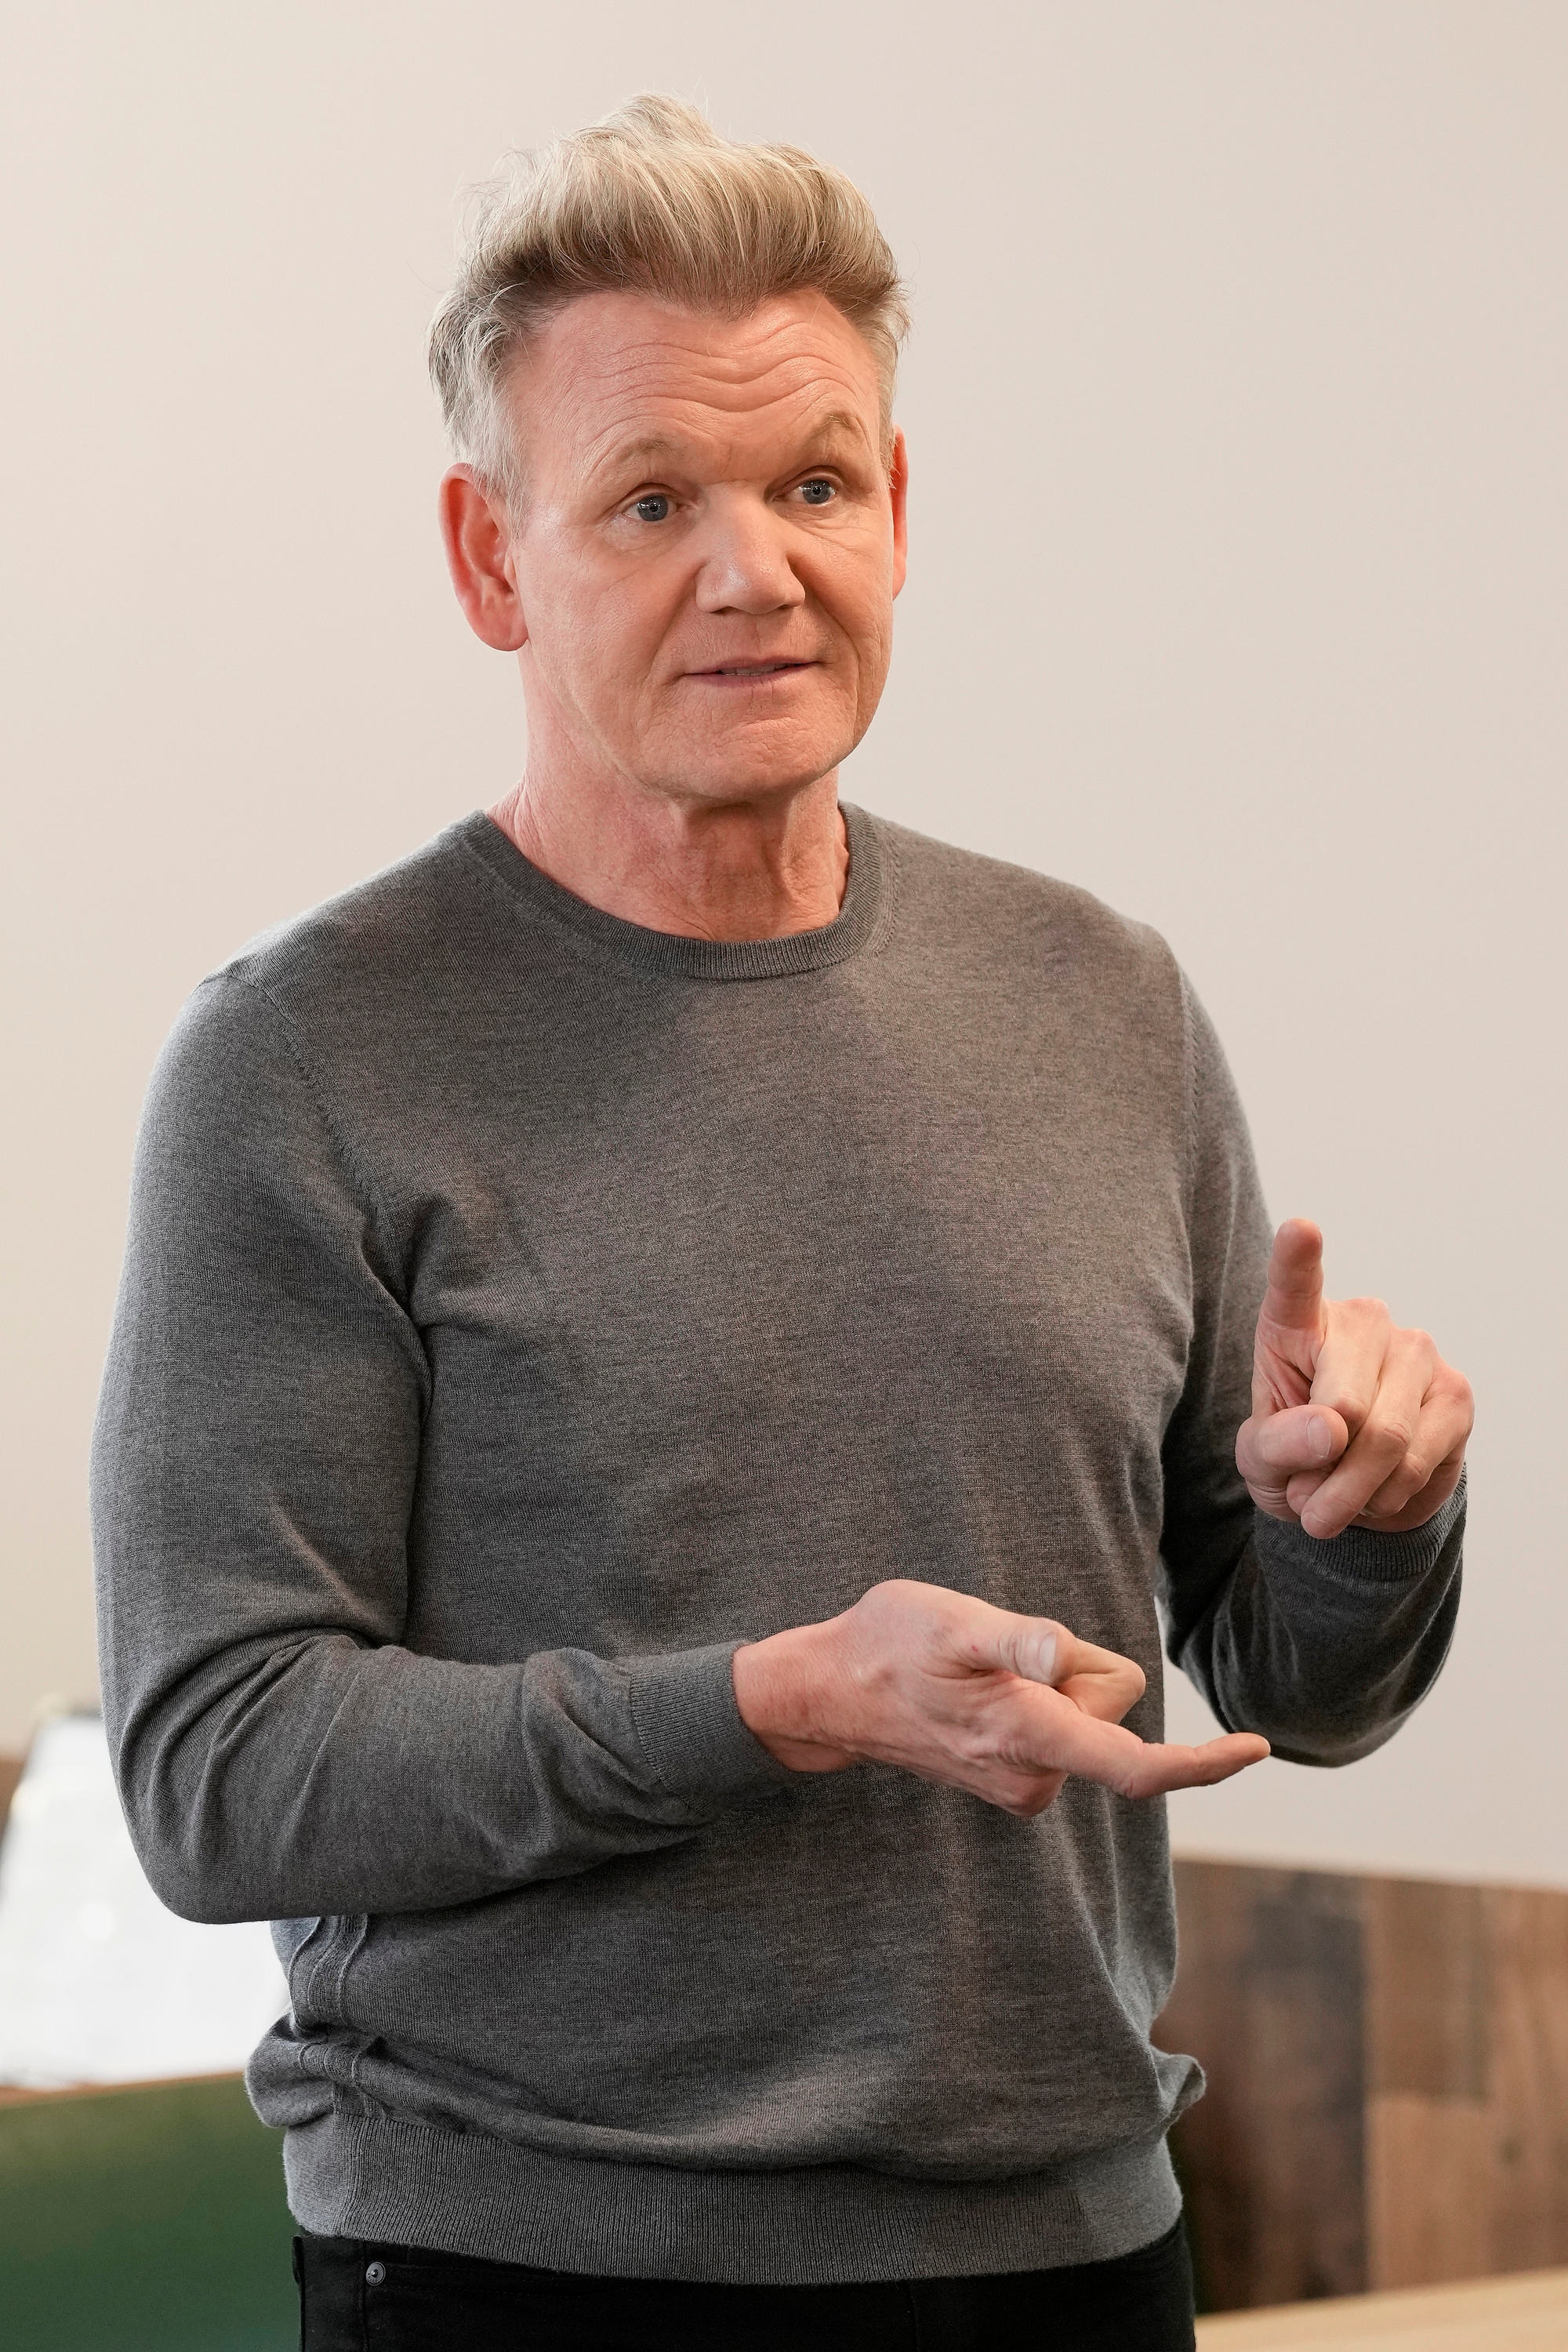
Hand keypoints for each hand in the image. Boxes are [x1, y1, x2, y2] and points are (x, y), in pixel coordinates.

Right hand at [732, 1580, 1267, 1816]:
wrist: (829, 1692)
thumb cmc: (887, 1644)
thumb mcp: (948, 1622)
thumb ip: (1012, 1641)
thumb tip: (1060, 1654)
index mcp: (1028, 1738)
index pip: (1134, 1768)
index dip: (1201, 1765)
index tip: (1255, 1748)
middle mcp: (1034, 1776)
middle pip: (1113, 1704)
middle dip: (1077, 1667)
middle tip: (999, 1649)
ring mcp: (1022, 1782)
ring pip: (1086, 1711)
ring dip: (1050, 1680)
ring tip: (978, 1669)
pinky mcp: (1013, 1776)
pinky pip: (1061, 1722)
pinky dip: (1036, 1696)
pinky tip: (978, 1688)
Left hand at [1236, 1218, 1472, 1539]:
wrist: (1349, 1486)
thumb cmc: (1293, 1453)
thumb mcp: (1261, 1458)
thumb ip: (1279, 1443)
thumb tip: (1333, 1430)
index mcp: (1297, 1322)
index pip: (1295, 1285)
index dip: (1296, 1258)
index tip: (1300, 1229)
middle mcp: (1363, 1323)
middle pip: (1345, 1406)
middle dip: (1322, 1473)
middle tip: (1304, 1503)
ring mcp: (1416, 1352)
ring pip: (1387, 1440)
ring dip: (1352, 1494)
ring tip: (1331, 1502)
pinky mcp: (1456, 1394)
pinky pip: (1419, 1463)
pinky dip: (1386, 1497)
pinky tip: (1374, 1491)